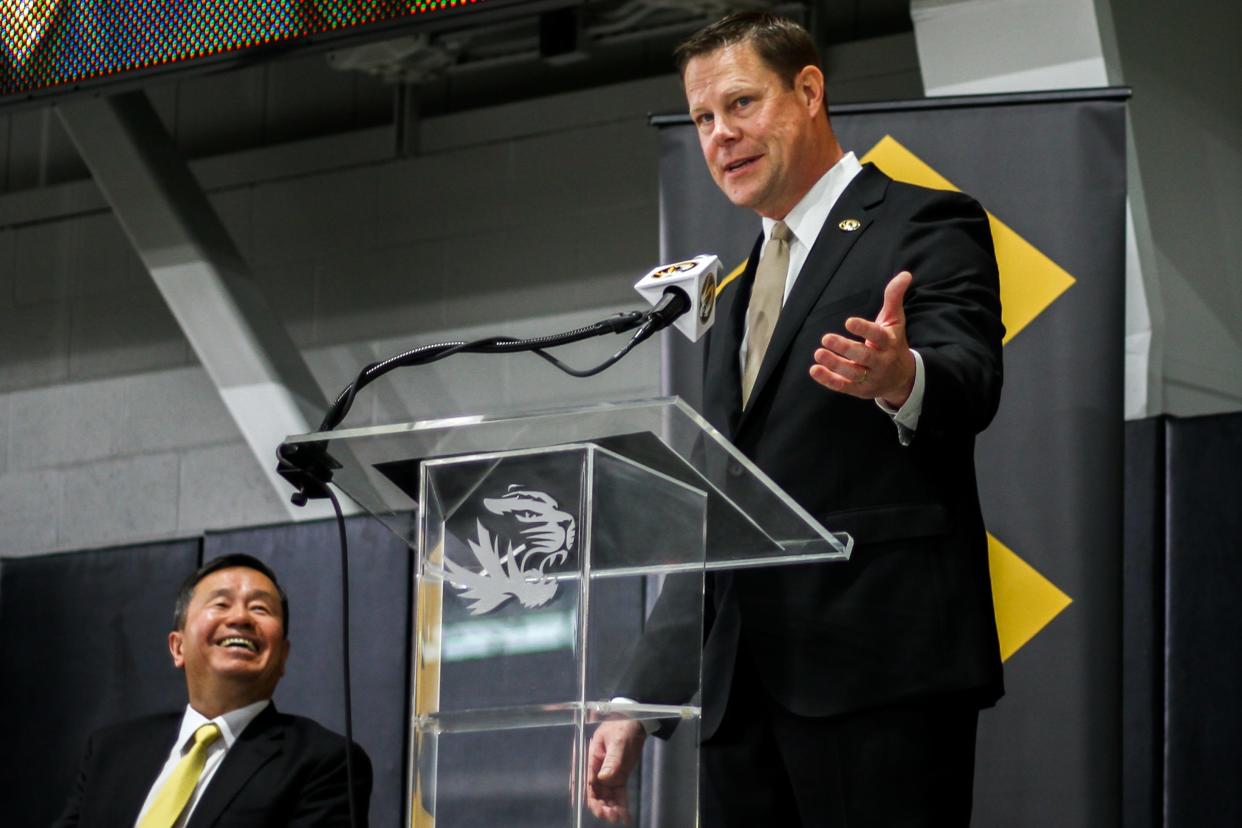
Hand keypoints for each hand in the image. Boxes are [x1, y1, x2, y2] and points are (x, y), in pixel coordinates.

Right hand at [584, 719, 646, 823]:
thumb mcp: (618, 741)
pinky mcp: (619, 778)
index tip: (597, 809)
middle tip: (610, 816)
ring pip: (607, 797)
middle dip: (601, 806)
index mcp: (592, 759)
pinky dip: (621, 805)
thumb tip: (603, 778)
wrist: (635, 721)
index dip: (590, 797)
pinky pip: (618, 794)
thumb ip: (612, 759)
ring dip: (611, 809)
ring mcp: (608, 775)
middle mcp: (598, 770)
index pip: (587, 781)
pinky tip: (625, 817)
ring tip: (618, 818)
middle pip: (596, 793)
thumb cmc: (622, 726)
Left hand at [810, 270, 915, 407]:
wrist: (902, 377)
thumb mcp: (895, 321)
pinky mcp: (860, 390)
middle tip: (826, 337)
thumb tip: (905, 274)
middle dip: (845, 348)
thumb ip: (894, 298)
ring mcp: (871, 377)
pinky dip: (828, 380)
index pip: (878, 336)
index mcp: (889, 343)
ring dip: (834, 364)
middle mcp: (881, 362)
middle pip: (864, 357)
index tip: (849, 321)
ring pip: (852, 373)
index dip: (864, 329)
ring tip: (818, 353)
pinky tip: (814, 370)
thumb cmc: (893, 343)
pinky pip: (843, 386)